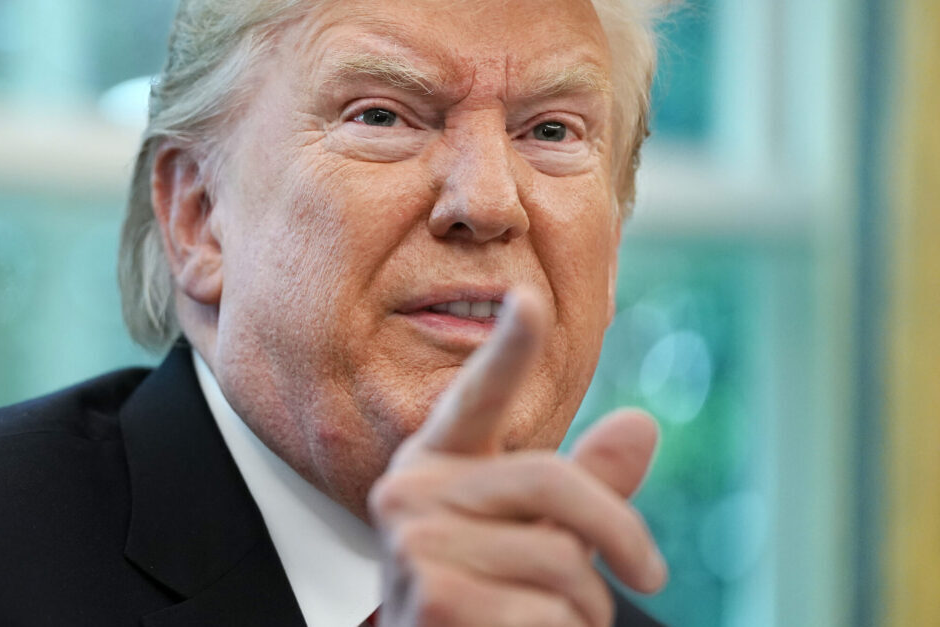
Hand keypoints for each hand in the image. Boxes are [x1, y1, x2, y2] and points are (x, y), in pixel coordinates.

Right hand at [368, 287, 666, 625]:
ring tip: (556, 621)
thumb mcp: (531, 531)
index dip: (507, 350)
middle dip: (621, 536)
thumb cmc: (482, 595)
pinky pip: (547, 614)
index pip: (476, 397)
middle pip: (551, 481)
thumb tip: (642, 424)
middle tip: (650, 577)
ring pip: (560, 560)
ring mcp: (413, 544)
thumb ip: (583, 485)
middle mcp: (410, 491)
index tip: (531, 299)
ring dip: (587, 607)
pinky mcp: (432, 600)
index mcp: (436, 461)